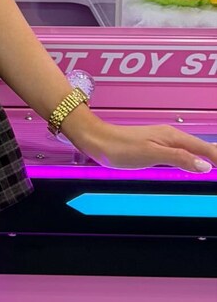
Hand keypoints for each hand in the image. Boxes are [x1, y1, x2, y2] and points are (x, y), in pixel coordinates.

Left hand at [72, 119, 216, 173]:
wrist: (97, 140)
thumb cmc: (120, 147)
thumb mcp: (152, 154)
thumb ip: (179, 158)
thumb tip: (205, 165)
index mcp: (172, 137)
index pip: (204, 148)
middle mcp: (169, 136)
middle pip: (200, 147)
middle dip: (215, 156)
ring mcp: (162, 140)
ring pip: (191, 148)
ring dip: (205, 156)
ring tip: (215, 164)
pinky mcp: (154, 146)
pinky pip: (180, 151)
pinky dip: (192, 157)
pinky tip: (193, 161)